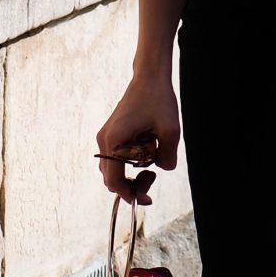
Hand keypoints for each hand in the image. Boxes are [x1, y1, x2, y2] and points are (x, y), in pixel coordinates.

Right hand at [96, 67, 180, 200]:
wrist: (149, 77)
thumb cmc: (158, 100)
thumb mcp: (170, 131)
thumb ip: (167, 157)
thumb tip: (161, 169)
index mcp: (114, 141)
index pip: (114, 180)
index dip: (130, 194)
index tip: (146, 199)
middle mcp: (105, 141)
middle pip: (112, 177)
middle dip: (132, 183)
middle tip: (153, 177)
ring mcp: (106, 136)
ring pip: (114, 167)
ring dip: (132, 171)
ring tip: (153, 156)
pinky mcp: (112, 133)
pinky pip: (117, 156)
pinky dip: (131, 160)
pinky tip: (148, 148)